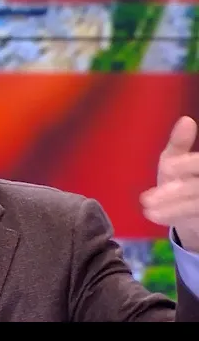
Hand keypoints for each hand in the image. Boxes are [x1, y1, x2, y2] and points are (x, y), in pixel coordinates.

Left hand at [141, 116, 198, 251]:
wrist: (190, 210)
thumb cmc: (182, 178)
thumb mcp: (176, 159)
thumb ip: (179, 143)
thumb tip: (186, 120)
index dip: (187, 164)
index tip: (167, 168)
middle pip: (198, 187)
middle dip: (174, 193)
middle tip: (147, 199)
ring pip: (196, 205)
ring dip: (172, 209)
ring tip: (147, 211)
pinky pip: (194, 219)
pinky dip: (173, 217)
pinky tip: (155, 216)